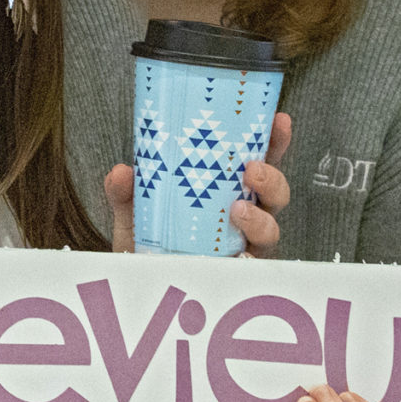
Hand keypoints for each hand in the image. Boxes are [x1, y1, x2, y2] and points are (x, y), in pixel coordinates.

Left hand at [106, 113, 293, 257]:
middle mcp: (245, 216)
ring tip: (239, 210)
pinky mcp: (235, 275)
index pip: (260, 161)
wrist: (140, 281)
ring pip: (270, 231)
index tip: (279, 120)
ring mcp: (244, 246)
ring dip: (260, 219)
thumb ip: (126, 192)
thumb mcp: (136, 209)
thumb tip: (121, 172)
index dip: (275, 141)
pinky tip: (240, 257)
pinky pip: (252, 268)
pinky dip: (248, 260)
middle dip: (272, 179)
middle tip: (252, 170)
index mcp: (228, 189)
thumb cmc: (150, 238)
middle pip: (276, 195)